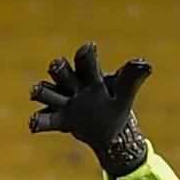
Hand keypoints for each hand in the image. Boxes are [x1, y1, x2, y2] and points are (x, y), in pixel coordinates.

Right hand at [28, 42, 152, 179]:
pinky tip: (34, 124)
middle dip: (58, 69)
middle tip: (57, 65)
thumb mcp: (124, 95)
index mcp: (90, 75)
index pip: (85, 60)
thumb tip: (146, 65)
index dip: (84, 55)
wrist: (110, 131)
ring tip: (36, 90)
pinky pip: (44, 119)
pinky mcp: (59, 119)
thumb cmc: (115, 104)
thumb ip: (131, 80)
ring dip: (42, 90)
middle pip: (60, 71)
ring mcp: (64, 102)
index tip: (88, 49)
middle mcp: (74, 85)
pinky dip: (38, 121)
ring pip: (47, 91)